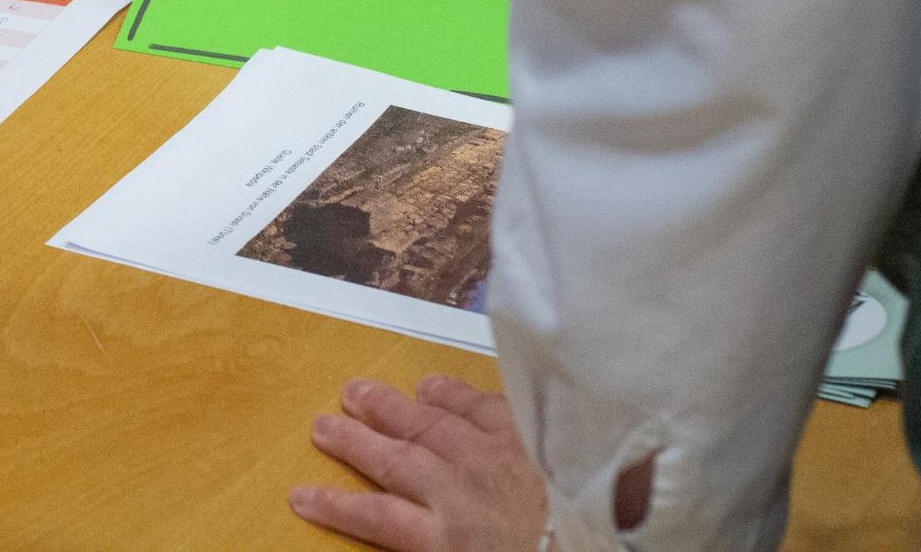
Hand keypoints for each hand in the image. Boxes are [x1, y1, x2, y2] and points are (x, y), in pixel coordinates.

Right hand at [290, 376, 546, 551]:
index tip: (300, 494)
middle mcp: (459, 490)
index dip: (334, 506)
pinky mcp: (529, 437)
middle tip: (321, 423)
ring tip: (357, 391)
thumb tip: (422, 534)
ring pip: (427, 424)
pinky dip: (452, 393)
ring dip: (388, 407)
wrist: (620, 546)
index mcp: (448, 540)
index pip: (374, 519)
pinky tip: (432, 385)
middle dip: (352, 441)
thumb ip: (450, 545)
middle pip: (392, 459)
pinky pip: (480, 406)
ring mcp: (493, 457)